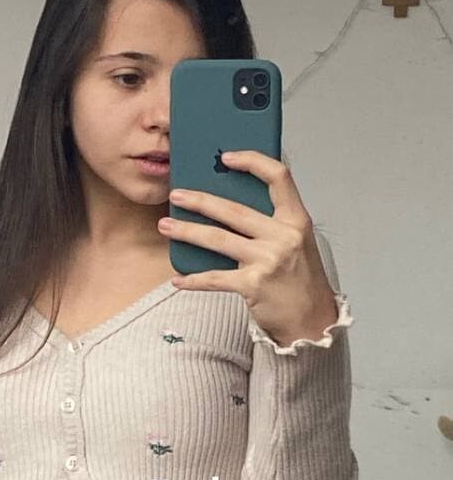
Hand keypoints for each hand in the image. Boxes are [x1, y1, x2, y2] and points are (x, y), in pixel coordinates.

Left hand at [157, 150, 338, 345]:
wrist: (313, 321)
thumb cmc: (300, 279)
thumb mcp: (296, 241)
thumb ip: (271, 221)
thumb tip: (229, 202)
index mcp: (296, 219)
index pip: (278, 177)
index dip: (252, 161)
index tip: (227, 157)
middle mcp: (284, 236)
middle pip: (234, 210)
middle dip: (200, 201)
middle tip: (176, 195)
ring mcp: (269, 260)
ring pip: (218, 239)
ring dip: (187, 231)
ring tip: (166, 226)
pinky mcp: (254, 285)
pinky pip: (215, 278)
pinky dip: (194, 279)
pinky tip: (178, 278)